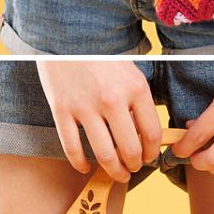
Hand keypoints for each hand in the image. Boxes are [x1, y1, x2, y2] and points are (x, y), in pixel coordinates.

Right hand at [36, 61, 161, 182]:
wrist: (66, 38)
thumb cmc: (102, 57)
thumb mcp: (130, 72)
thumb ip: (139, 101)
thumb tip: (146, 135)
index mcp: (135, 88)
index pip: (151, 133)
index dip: (152, 152)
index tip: (149, 158)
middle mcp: (112, 99)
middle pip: (129, 148)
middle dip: (134, 166)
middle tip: (133, 169)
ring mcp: (85, 106)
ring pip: (104, 154)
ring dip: (113, 171)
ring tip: (117, 174)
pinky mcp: (61, 110)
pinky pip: (72, 147)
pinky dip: (80, 163)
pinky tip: (86, 167)